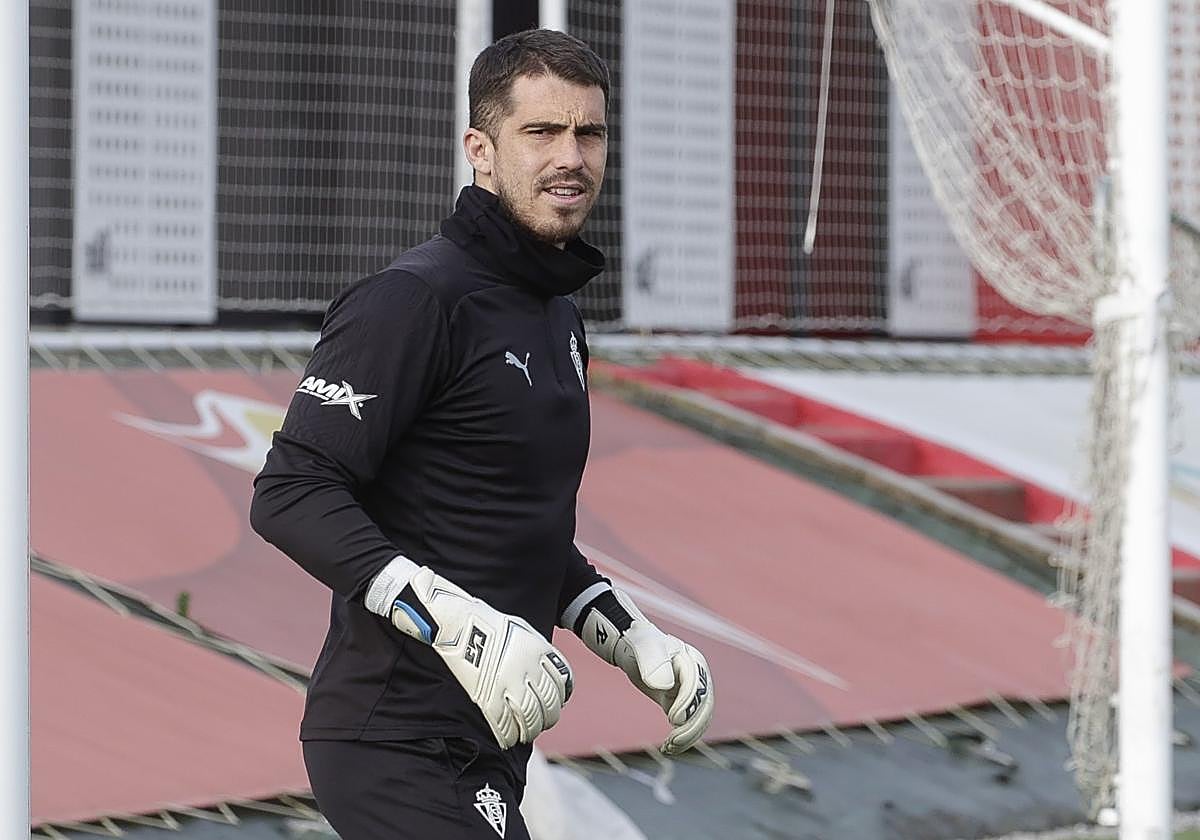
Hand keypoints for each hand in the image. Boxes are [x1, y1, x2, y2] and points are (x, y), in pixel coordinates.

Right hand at [370, 560, 572, 749]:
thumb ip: (538, 653)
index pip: (562, 685)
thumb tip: (548, 675)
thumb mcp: (523, 630)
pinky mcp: (488, 697)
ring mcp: (508, 684)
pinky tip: (510, 737)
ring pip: (531, 718)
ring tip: (526, 732)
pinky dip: (510, 736)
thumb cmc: (488, 624)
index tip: (553, 703)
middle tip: (541, 721)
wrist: (458, 622)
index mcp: (539, 650)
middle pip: (550, 705)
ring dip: (530, 730)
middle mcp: (528, 668)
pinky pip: (505, 725)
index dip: (559, 699)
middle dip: (548, 718)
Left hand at [573, 587, 713, 754]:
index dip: (688, 704)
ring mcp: (691, 692)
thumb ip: (654, 663)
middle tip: (673, 741)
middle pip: (704, 707)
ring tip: (669, 748)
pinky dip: (681, 738)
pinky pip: (687, 724)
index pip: (697, 687)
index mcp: (693, 661)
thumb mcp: (645, 648)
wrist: (631, 645)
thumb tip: (665, 685)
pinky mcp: (680, 703)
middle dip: (692, 727)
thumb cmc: (639, 643)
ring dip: (688, 737)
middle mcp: (698, 678)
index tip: (672, 718)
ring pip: (699, 720)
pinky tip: (667, 749)